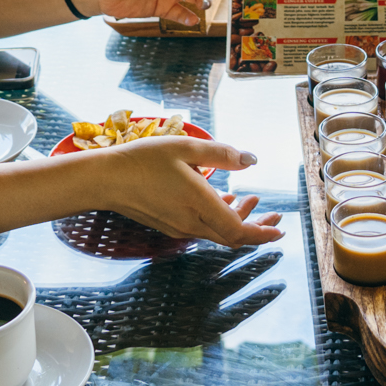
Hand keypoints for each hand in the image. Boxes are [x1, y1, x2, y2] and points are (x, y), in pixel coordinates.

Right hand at [91, 138, 284, 247]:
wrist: (105, 180)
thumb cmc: (143, 160)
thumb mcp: (186, 148)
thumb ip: (222, 154)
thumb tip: (251, 159)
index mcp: (198, 205)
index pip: (238, 231)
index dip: (262, 232)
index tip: (279, 228)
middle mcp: (191, 223)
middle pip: (232, 237)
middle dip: (257, 228)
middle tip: (274, 216)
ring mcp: (179, 227)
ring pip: (217, 232)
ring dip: (237, 219)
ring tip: (250, 199)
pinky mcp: (169, 225)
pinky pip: (202, 228)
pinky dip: (218, 217)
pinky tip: (222, 200)